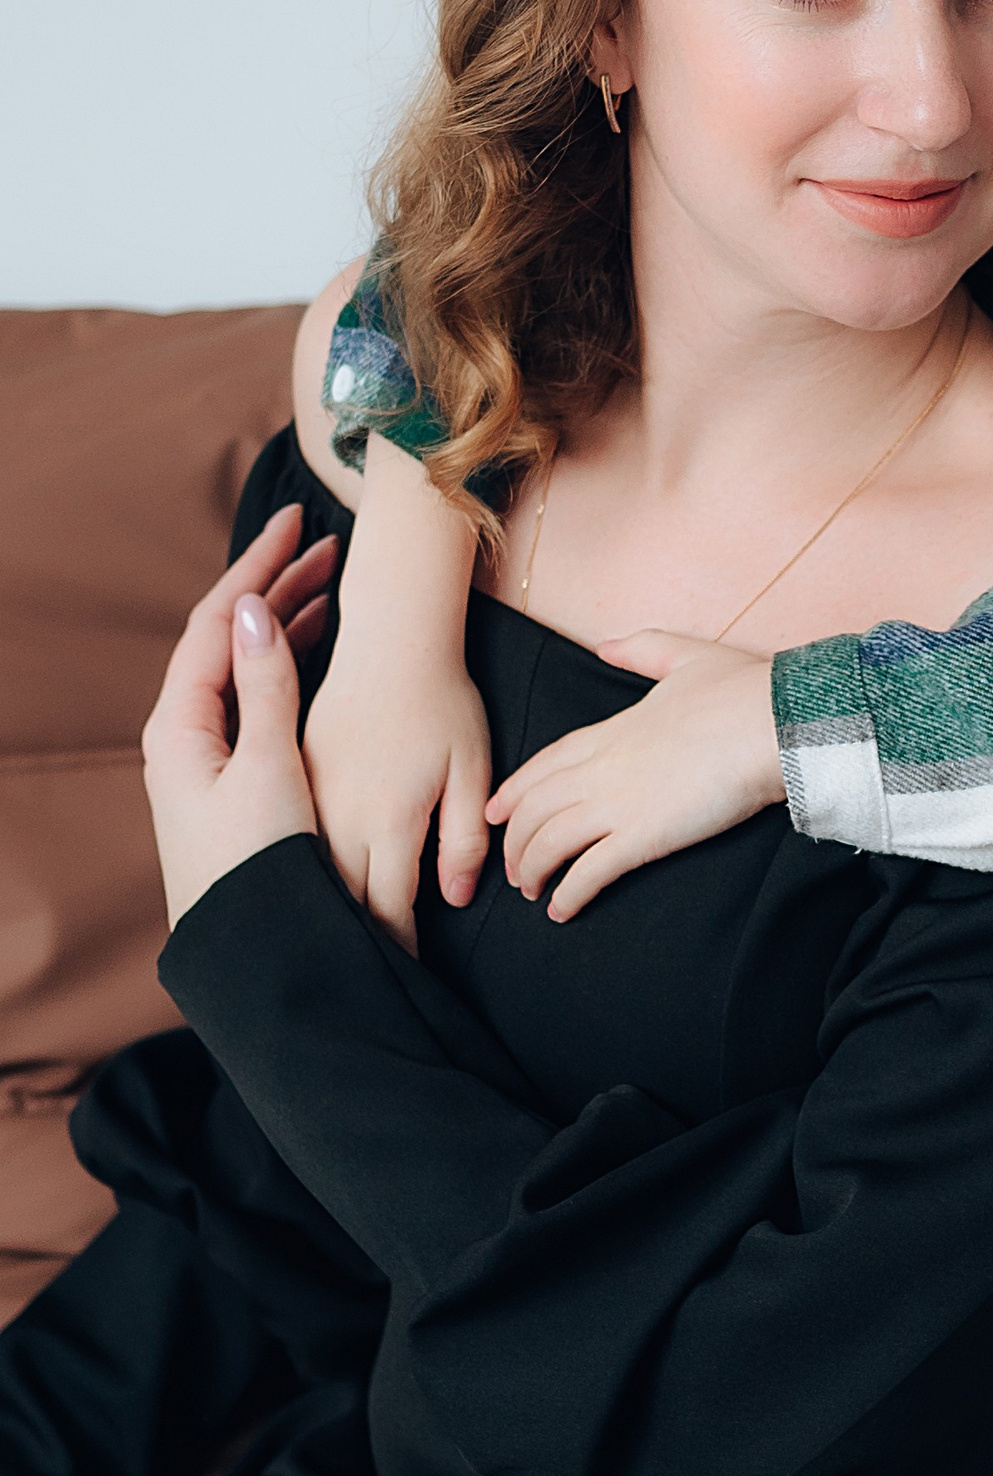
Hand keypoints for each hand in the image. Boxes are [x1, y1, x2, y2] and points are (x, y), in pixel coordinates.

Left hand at [141, 507, 335, 928]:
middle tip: (324, 544)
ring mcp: (208, 757)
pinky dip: (287, 662)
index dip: (255, 566)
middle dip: (274, 587)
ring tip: (329, 584)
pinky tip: (315, 647)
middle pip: (225, 639)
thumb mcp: (268, 769)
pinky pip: (256, 697)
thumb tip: (252, 610)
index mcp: (180, 728)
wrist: (257, 952)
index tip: (296, 522)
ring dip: (284, 622)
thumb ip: (263, 687)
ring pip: (244, 667)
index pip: (213, 624)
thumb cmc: (259, 866)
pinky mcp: (234, 779)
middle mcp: (186, 737)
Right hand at [303, 643, 491, 957]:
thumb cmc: (440, 702)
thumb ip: (462, 840)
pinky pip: (296, 841)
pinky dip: (305, 872)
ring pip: (312, 877)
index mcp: (386, 824)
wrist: (389, 638)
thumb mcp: (471, 769)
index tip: (406, 983)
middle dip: (357, 945)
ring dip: (327, 911)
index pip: (388, 911)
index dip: (398, 952)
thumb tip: (453, 898)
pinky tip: (313, 889)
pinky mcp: (294, 777)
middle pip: (343, 904)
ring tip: (338, 949)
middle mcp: (338, 819)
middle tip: (366, 987)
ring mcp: (309, 799)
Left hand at [488, 634, 783, 921]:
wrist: (772, 721)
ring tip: (532, 893)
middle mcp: (603, 767)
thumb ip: (641, 648)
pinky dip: (568, 894)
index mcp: (612, 730)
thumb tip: (606, 645)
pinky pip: (589, 872)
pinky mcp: (643, 836)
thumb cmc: (740, 690)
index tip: (497, 810)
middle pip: (535, 808)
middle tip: (512, 867)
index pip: (545, 763)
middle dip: (516, 841)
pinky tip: (561, 910)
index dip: (515, 790)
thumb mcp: (685, 654)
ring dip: (533, 870)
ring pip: (550, 841)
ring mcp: (619, 802)